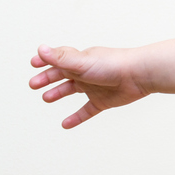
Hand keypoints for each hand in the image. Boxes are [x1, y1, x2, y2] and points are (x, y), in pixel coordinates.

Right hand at [29, 45, 147, 128]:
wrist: (140, 75)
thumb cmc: (113, 65)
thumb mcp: (82, 62)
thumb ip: (61, 58)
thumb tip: (40, 49)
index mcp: (81, 60)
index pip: (59, 58)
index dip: (46, 60)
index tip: (33, 63)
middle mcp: (87, 72)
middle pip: (63, 75)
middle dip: (48, 78)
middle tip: (34, 85)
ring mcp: (94, 87)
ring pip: (73, 90)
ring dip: (59, 93)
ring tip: (46, 98)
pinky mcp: (103, 101)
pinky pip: (87, 111)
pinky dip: (76, 118)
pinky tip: (65, 125)